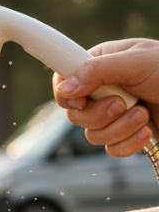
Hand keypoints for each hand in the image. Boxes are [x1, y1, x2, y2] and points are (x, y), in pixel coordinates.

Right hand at [53, 38, 158, 156]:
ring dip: (119, 128)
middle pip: (75, 113)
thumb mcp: (137, 62)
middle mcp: (104, 90)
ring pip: (92, 134)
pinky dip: (128, 143)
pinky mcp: (125, 135)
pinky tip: (147, 130)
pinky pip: (110, 149)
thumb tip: (65, 88)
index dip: (66, 94)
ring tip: (143, 114)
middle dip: (99, 114)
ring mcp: (114, 115)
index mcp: (101, 65)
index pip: (64, 80)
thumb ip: (97, 71)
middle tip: (122, 103)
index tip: (80, 98)